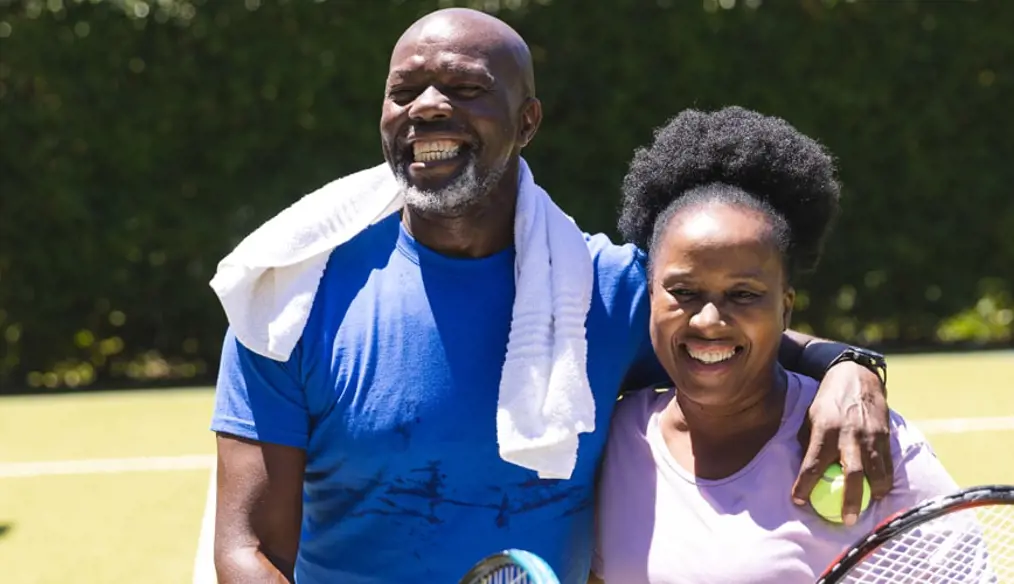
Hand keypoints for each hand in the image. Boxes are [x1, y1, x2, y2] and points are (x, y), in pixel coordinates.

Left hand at [792, 361, 892, 525]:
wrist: (855, 377)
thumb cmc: (827, 401)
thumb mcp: (810, 417)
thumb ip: (808, 442)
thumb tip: (803, 470)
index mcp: (824, 430)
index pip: (812, 464)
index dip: (804, 485)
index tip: (798, 501)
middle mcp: (848, 435)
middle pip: (851, 473)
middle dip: (849, 500)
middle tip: (845, 520)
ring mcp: (870, 435)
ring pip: (876, 471)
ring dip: (874, 493)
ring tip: (868, 508)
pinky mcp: (884, 434)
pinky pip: (887, 463)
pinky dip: (885, 479)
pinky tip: (880, 490)